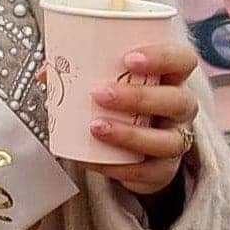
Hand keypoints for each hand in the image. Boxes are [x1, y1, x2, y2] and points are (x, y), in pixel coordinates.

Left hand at [85, 44, 199, 196]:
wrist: (132, 146)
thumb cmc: (122, 103)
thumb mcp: (107, 80)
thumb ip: (80, 71)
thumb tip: (47, 73)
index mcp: (170, 77)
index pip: (182, 60)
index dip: (162, 57)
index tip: (129, 58)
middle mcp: (180, 108)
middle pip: (177, 100)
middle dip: (139, 97)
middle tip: (99, 93)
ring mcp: (175, 140)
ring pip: (168, 141)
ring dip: (130, 134)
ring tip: (95, 128)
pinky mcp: (164, 170)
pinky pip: (149, 172)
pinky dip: (120, 168)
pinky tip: (94, 160)